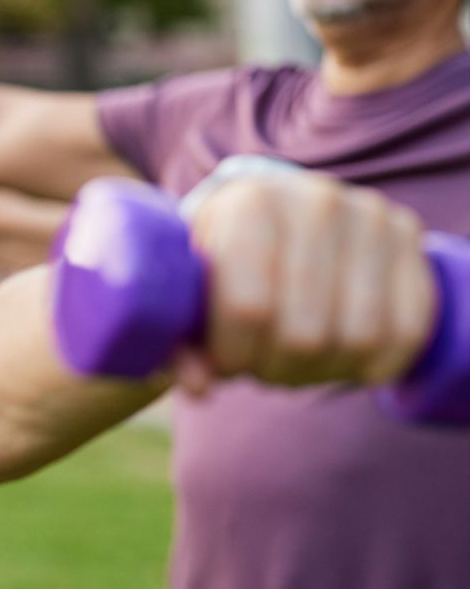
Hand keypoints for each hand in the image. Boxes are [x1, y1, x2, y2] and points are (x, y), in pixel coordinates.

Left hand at [181, 173, 434, 392]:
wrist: (274, 211)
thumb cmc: (220, 260)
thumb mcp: (187, 290)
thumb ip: (179, 341)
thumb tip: (198, 388)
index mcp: (249, 203)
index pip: (248, 308)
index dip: (235, 355)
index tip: (226, 362)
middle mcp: (315, 201)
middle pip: (304, 333)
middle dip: (276, 369)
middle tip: (261, 366)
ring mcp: (370, 216)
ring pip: (359, 338)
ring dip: (324, 372)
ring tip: (296, 362)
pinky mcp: (409, 237)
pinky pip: (408, 329)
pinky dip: (376, 364)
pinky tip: (346, 362)